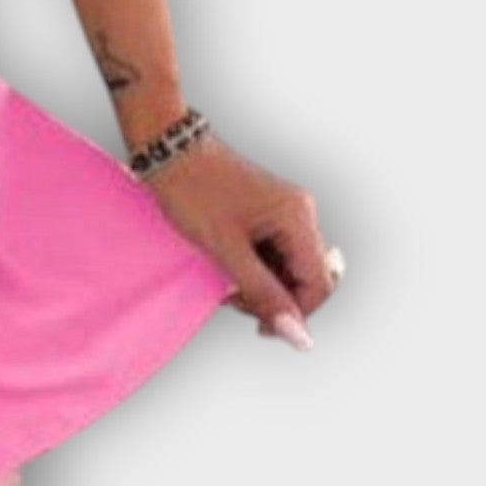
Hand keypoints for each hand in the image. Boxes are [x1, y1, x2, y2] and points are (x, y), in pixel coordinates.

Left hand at [139, 132, 335, 345]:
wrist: (167, 148)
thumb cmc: (192, 191)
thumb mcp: (227, 251)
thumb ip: (266, 295)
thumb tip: (300, 338)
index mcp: (298, 217)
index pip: (319, 284)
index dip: (294, 314)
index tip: (260, 326)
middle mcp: (300, 211)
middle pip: (306, 277)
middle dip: (274, 297)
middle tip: (234, 296)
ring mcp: (285, 210)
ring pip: (289, 268)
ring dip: (261, 284)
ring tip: (225, 279)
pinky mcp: (268, 211)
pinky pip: (274, 253)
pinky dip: (254, 267)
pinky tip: (227, 264)